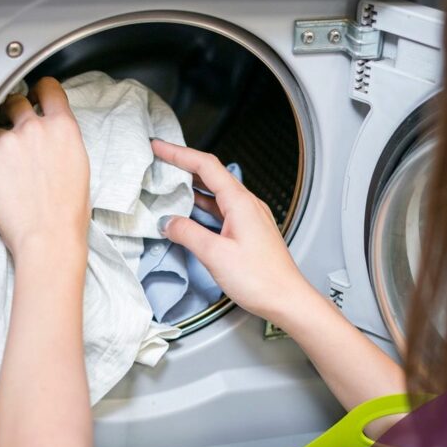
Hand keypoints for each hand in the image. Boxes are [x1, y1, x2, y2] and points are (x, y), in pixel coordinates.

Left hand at [0, 77, 89, 260]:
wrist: (48, 237)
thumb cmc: (67, 212)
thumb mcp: (79, 165)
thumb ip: (61, 140)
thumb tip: (49, 135)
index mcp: (62, 128)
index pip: (48, 89)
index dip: (41, 90)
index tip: (36, 93)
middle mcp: (34, 127)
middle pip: (16, 101)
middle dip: (14, 114)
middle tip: (17, 138)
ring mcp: (7, 141)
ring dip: (0, 146)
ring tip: (10, 174)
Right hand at [151, 140, 316, 324]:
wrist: (287, 300)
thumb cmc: (261, 279)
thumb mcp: (215, 255)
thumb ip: (188, 234)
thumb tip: (168, 222)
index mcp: (240, 202)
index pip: (206, 165)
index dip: (179, 153)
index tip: (158, 146)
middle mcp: (247, 205)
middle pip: (211, 174)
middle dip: (183, 165)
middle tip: (159, 162)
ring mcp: (249, 217)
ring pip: (216, 192)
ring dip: (191, 186)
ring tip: (167, 184)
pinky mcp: (248, 231)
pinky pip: (221, 209)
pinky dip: (202, 205)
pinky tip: (189, 212)